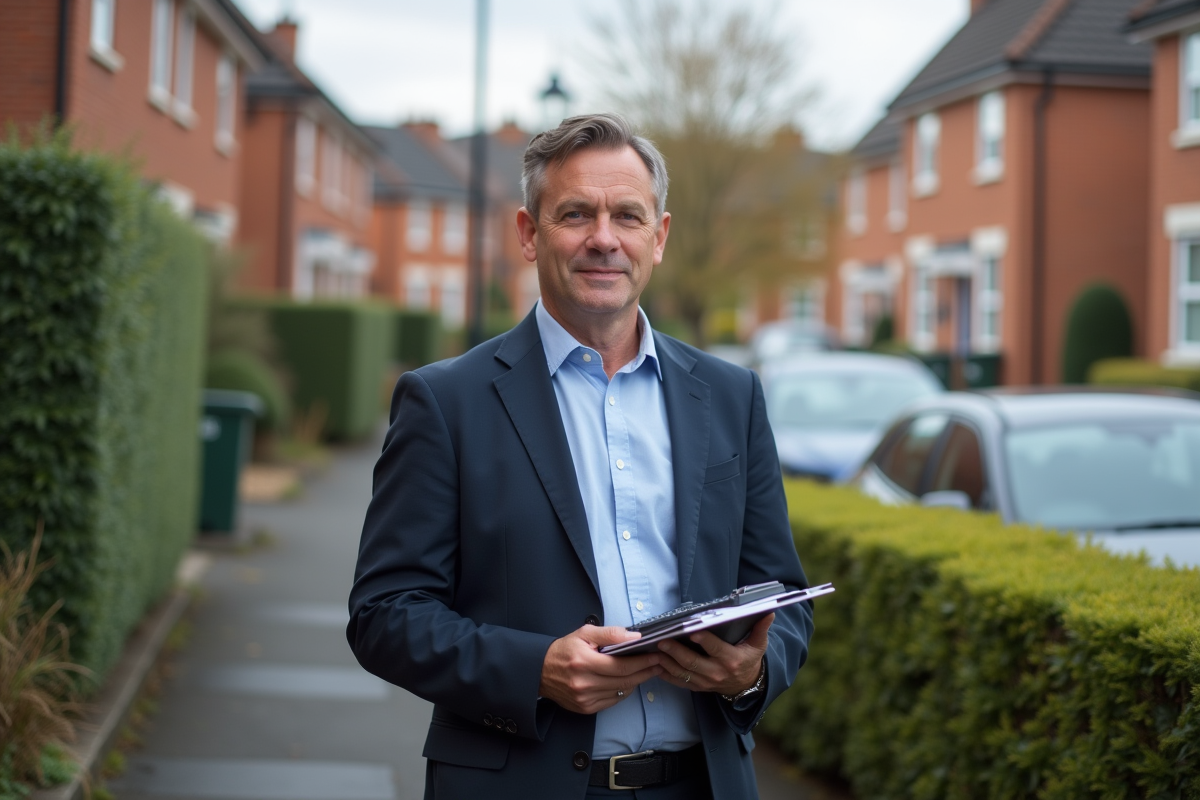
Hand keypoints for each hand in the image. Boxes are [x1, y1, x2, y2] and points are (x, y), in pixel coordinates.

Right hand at [539, 625, 662, 714]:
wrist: (539, 671)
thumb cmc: (563, 650)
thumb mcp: (584, 634)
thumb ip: (609, 634)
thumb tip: (634, 637)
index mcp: (584, 662)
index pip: (621, 665)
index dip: (642, 662)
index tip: (655, 656)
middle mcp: (584, 683)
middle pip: (624, 680)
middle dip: (645, 672)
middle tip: (658, 664)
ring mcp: (584, 698)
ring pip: (620, 692)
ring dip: (636, 682)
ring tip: (647, 671)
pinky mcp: (585, 708)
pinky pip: (612, 701)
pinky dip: (622, 691)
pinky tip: (628, 682)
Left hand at [657, 612, 772, 695]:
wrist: (746, 685)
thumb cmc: (749, 659)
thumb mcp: (758, 645)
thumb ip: (761, 628)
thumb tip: (768, 611)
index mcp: (732, 660)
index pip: (716, 650)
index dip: (704, 641)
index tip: (692, 632)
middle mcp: (717, 673)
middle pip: (693, 662)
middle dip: (676, 651)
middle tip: (662, 640)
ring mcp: (706, 682)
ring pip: (683, 672)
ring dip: (667, 662)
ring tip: (654, 650)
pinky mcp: (697, 687)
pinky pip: (679, 682)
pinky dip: (666, 674)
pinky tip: (656, 664)